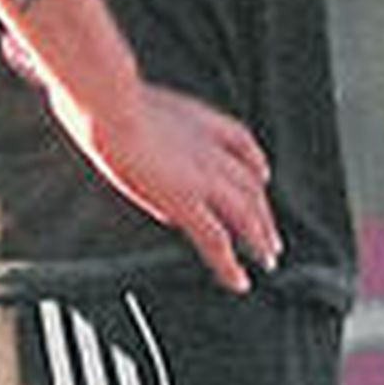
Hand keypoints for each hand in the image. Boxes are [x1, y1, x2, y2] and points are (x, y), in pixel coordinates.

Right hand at [55, 81, 282, 294]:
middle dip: (264, 211)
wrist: (112, 108)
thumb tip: (139, 139)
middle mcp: (211, 150)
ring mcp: (202, 177)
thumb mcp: (142, 104)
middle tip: (272, 235)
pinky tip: (239, 281)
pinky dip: (230, 264)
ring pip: (246, 213)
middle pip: (252, 183)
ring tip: (268, 259)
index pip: (242, 142)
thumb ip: (153, 121)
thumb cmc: (113, 103)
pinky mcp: (187, 202)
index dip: (255, 162)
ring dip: (260, 238)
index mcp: (201, 122)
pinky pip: (217, 241)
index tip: (262, 176)